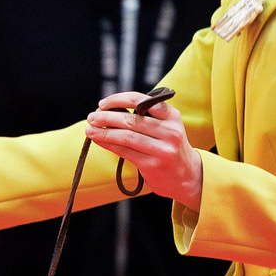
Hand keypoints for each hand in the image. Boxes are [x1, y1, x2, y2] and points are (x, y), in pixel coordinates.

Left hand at [83, 93, 199, 206]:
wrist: (186, 176)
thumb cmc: (169, 147)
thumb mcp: (166, 127)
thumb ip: (146, 117)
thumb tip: (108, 111)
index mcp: (172, 116)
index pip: (142, 100)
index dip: (118, 99)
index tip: (102, 103)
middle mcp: (170, 131)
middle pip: (131, 119)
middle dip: (106, 116)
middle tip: (91, 117)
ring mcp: (162, 149)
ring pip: (126, 136)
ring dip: (104, 131)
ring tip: (89, 129)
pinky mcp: (153, 165)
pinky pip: (125, 151)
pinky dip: (109, 144)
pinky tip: (99, 140)